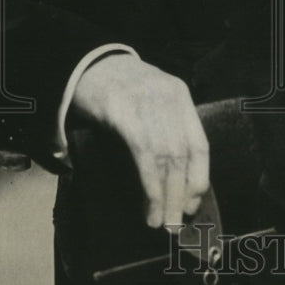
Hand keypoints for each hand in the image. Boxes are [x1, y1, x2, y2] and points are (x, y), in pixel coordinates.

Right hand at [71, 53, 208, 228]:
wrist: (84, 61)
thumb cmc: (118, 86)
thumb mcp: (150, 99)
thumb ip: (165, 127)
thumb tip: (174, 179)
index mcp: (180, 96)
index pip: (200, 144)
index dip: (199, 178)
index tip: (193, 203)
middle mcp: (169, 99)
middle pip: (184, 156)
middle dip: (182, 194)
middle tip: (176, 223)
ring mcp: (147, 104)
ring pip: (167, 159)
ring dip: (166, 196)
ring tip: (161, 222)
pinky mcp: (123, 112)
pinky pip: (145, 156)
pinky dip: (150, 185)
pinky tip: (149, 204)